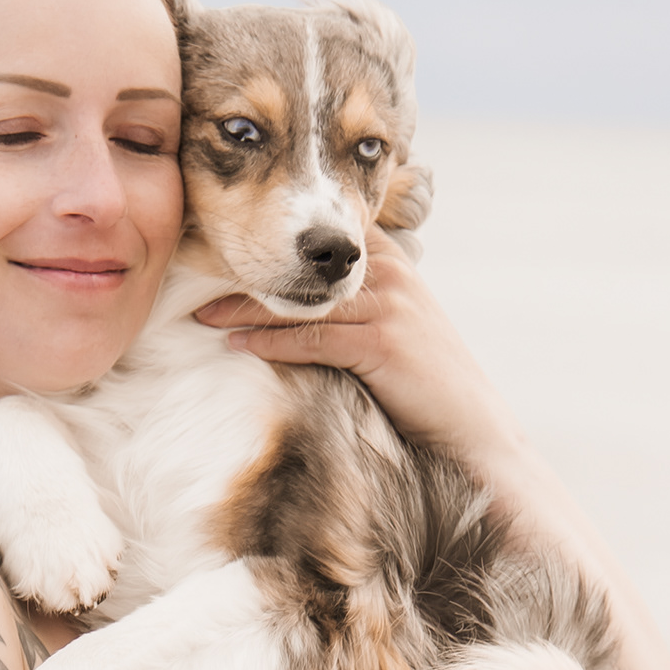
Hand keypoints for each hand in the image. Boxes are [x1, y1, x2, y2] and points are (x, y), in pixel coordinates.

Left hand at [195, 240, 514, 470]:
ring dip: (248, 308)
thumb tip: (295, 302)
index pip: (321, 243)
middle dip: (249, 273)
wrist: (473, 427)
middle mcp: (390, 274)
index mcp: (388, 263)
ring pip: (302, 301)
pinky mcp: (383, 343)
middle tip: (197, 281)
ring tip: (203, 314)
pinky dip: (271, 343)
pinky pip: (314, 338)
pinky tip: (238, 345)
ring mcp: (390, 306)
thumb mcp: (392, 327)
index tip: (223, 251)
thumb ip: (354, 305)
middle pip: (304, 268)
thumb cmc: (424, 382)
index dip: (274, 246)